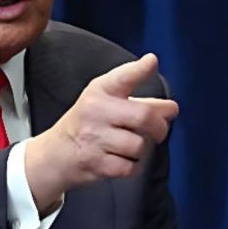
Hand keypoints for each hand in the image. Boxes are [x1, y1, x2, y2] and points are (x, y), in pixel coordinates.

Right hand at [25, 53, 178, 212]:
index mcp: (100, 91)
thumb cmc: (88, 123)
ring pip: (139, 145)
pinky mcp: (96, 163)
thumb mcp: (104, 101)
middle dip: (160, 126)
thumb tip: (171, 108)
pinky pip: (131, 167)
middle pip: (144, 116)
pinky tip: (123, 159)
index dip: (139, 70)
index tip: (152, 62)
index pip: (122, 77)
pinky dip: (133, 166)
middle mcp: (96, 111)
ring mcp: (94, 138)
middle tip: (160, 129)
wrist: (56, 153)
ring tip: (131, 145)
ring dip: (143, 148)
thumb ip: (139, 100)